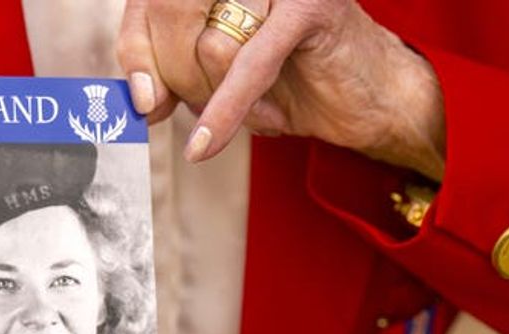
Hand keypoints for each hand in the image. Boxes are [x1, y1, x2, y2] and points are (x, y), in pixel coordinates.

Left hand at [118, 0, 445, 179]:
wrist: (374, 100)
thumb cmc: (297, 85)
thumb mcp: (222, 81)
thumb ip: (177, 76)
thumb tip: (138, 96)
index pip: (152, 1)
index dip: (134, 49)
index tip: (140, 98)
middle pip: (170, 14)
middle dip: (170, 77)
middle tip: (186, 107)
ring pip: (207, 46)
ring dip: (213, 95)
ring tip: (244, 105)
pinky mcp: (308, 8)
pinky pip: (246, 66)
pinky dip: (224, 111)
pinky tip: (203, 145)